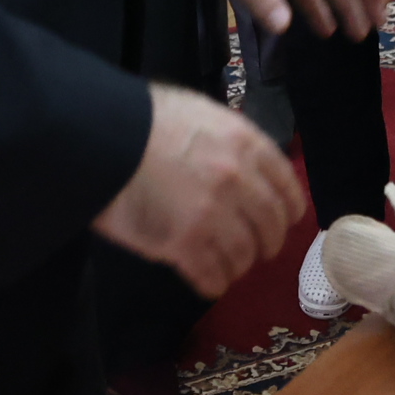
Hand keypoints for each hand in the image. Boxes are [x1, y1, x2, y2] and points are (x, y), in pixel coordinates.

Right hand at [92, 83, 304, 295]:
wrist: (104, 139)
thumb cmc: (146, 119)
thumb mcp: (201, 112)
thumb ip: (229, 139)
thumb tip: (243, 161)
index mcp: (246, 144)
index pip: (287, 186)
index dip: (289, 209)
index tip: (286, 221)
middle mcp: (238, 180)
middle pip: (271, 226)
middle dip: (267, 243)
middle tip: (257, 251)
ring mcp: (213, 215)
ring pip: (244, 255)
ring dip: (239, 265)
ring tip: (228, 266)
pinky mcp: (184, 244)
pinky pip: (212, 274)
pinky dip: (214, 282)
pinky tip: (209, 281)